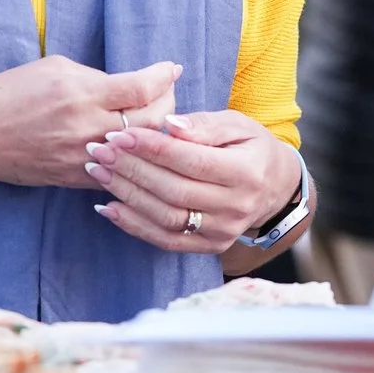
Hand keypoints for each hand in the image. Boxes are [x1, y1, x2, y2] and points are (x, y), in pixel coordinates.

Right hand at [0, 56, 180, 190]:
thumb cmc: (10, 93)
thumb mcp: (55, 68)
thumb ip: (97, 77)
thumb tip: (130, 86)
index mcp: (82, 93)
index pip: (142, 88)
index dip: (164, 76)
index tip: (171, 68)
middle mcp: (87, 128)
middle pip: (152, 120)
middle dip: (168, 102)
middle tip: (168, 90)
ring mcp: (84, 158)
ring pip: (141, 150)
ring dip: (156, 132)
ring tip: (159, 117)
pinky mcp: (76, 179)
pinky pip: (120, 172)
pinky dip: (135, 157)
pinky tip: (139, 145)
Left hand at [86, 110, 302, 252]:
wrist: (275, 188)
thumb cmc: (251, 148)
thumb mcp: (238, 125)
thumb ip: (204, 124)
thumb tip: (170, 125)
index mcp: (245, 172)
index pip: (190, 161)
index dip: (152, 148)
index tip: (121, 134)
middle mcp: (235, 206)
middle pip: (173, 190)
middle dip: (131, 169)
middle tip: (100, 149)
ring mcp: (222, 231)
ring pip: (165, 217)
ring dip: (126, 195)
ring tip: (98, 172)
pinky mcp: (209, 247)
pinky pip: (165, 240)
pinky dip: (133, 225)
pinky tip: (108, 206)